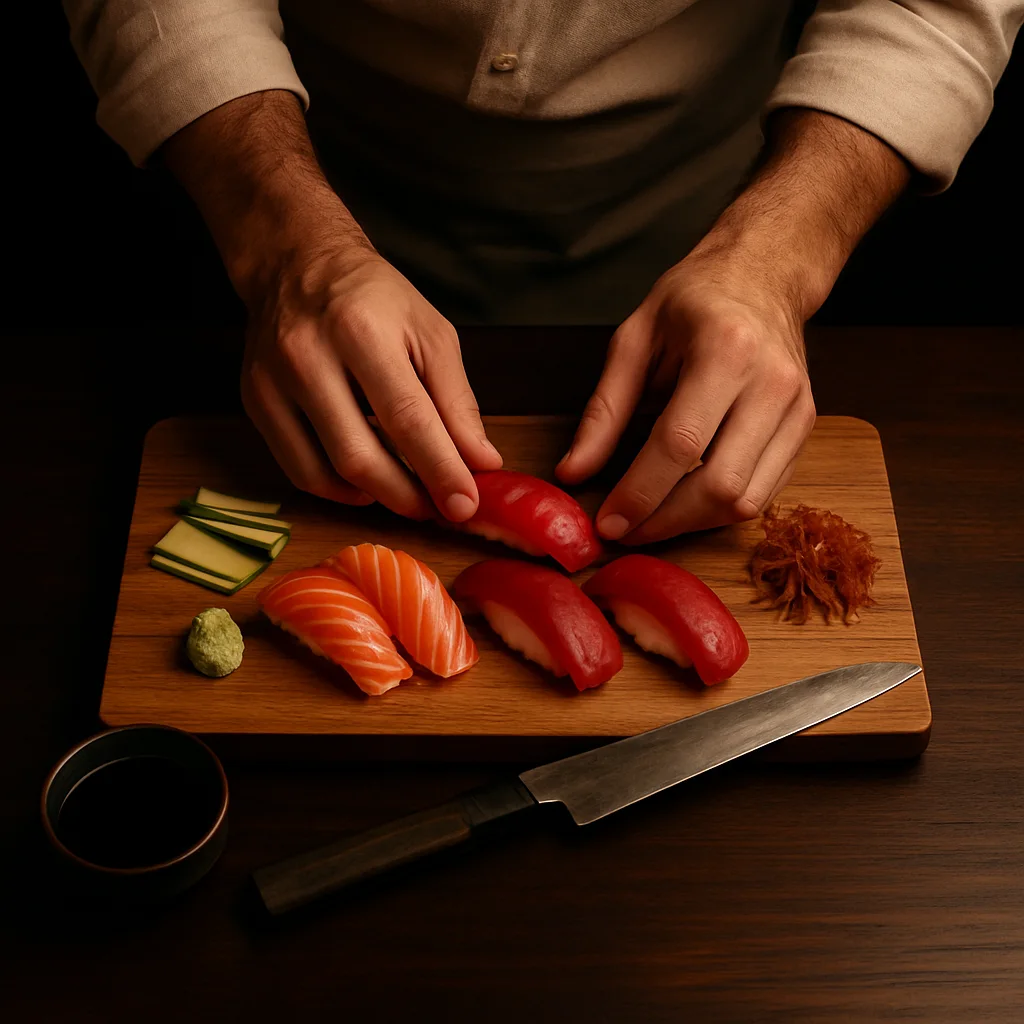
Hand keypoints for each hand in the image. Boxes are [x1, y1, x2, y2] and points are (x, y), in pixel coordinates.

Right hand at [160, 90, 500, 520]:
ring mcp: (273, 382)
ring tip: (409, 495)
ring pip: (325, 472)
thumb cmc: (374, 299)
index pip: (406, 417)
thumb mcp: (431, 334)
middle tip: (440, 509)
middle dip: (407, 495)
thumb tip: (481, 462)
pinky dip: (338, 489)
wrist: (298, 264)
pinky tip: (366, 482)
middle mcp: (308, 356)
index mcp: (360, 330)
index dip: (439, 469)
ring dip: (375, 497)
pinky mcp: (255, 401)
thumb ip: (458, 402)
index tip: (465, 505)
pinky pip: (298, 470)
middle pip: (359, 455)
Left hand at [556, 247, 815, 542]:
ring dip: (692, 524)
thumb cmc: (694, 300)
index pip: (680, 445)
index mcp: (725, 350)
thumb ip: (603, 411)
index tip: (607, 522)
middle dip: (666, 521)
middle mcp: (771, 383)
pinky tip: (687, 503)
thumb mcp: (633, 341)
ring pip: (746, 501)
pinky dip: (720, 510)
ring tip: (651, 521)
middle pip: (720, 485)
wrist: (764, 275)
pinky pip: (765, 493)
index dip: (639, 494)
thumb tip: (573, 472)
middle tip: (625, 531)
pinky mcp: (806, 427)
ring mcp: (797, 409)